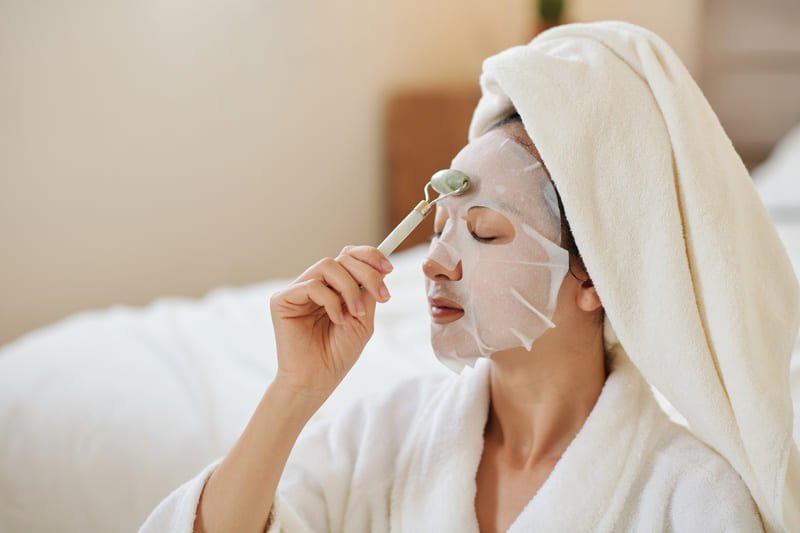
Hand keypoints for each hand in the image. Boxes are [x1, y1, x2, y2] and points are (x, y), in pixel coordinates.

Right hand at [269, 245, 392, 396]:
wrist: (317, 380)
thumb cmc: (338, 354)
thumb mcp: (363, 319)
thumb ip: (368, 292)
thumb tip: (380, 266)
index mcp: (333, 287)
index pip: (349, 256)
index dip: (370, 255)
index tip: (390, 268)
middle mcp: (315, 284)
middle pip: (342, 258)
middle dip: (367, 274)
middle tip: (381, 296)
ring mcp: (298, 291)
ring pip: (327, 265)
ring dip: (350, 288)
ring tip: (356, 313)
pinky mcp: (282, 300)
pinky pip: (311, 285)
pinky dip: (330, 301)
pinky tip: (336, 320)